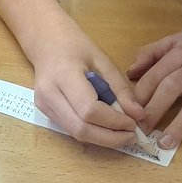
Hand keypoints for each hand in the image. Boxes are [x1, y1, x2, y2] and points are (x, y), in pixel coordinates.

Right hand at [31, 28, 146, 149]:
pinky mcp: (46, 113)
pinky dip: (92, 132)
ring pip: (76, 133)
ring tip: (122, 133)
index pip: (89, 109)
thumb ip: (120, 89)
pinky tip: (106, 127)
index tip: (133, 122)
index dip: (114, 121)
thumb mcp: (103, 61)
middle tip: (132, 135)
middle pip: (81, 129)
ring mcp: (44, 106)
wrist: (47, 44)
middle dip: (110, 138)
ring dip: (102, 138)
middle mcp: (49, 95)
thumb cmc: (76, 46)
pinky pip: (72, 130)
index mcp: (64, 75)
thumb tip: (137, 115)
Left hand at [129, 24, 181, 147]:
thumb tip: (130, 72)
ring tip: (165, 143)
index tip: (130, 113)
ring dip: (181, 124)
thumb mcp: (181, 39)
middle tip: (142, 131)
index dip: (141, 96)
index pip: (156, 75)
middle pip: (173, 88)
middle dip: (154, 111)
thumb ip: (153, 53)